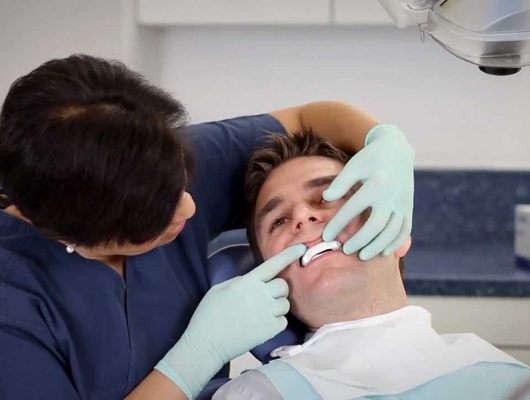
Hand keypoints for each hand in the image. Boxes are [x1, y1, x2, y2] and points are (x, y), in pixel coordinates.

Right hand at [155, 243, 305, 398]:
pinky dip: (277, 322)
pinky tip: (263, 324)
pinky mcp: (270, 330)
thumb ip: (239, 281)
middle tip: (267, 296)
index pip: (272, 265)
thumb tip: (253, 281)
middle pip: (283, 285)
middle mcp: (261, 295)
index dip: (288, 255)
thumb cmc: (208, 314)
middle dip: (278, 289)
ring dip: (278, 306)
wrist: (207, 344)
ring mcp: (267, 313)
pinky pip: (283, 321)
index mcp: (248, 282)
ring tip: (264, 312)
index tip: (301, 248)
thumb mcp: (219, 289)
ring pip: (285, 304)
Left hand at [322, 124, 413, 259]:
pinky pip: (405, 230)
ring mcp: (402, 203)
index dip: (338, 224)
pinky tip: (384, 252)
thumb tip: (326, 198)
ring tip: (363, 256)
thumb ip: (340, 182)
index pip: (353, 208)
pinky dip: (396, 243)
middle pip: (376, 225)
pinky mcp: (408, 207)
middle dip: (360, 240)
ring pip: (392, 231)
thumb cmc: (370, 159)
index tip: (326, 236)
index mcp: (375, 184)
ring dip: (378, 246)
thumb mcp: (354, 165)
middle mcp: (391, 196)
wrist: (397, 150)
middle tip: (346, 250)